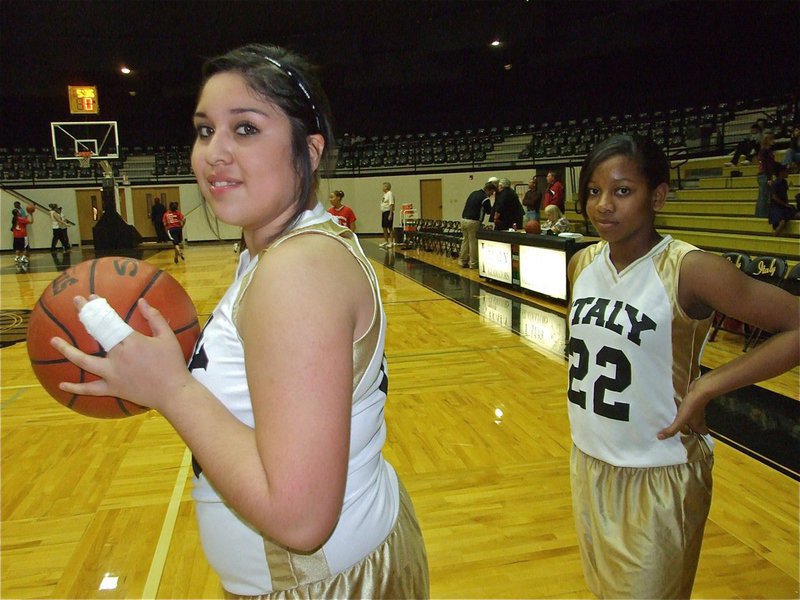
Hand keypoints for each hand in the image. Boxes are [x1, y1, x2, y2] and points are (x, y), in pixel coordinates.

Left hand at [50, 296, 193, 411]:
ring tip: (54, 341)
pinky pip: (90, 389)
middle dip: (84, 315)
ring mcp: (112, 374)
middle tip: (75, 302)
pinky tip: (61, 385)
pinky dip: (75, 388)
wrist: (173, 392)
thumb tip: (142, 301)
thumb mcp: (167, 337)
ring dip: (67, 350)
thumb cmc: (172, 364)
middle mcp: (118, 356)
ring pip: (84, 361)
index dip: (99, 307)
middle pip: (96, 333)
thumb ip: (155, 317)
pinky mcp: (112, 388)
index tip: (91, 297)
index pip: (110, 319)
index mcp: (132, 341)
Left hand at [657, 378, 709, 438]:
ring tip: (670, 422)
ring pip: (690, 418)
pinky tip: (673, 411)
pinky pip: (686, 410)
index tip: (683, 442)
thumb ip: (672, 429)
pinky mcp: (691, 403)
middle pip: (694, 427)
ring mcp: (696, 411)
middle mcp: (698, 419)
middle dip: (686, 429)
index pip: (699, 435)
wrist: (699, 389)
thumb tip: (660, 437)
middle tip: (674, 432)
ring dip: (682, 420)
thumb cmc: (691, 406)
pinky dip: (681, 411)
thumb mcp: (681, 420)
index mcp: (698, 426)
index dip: (695, 439)